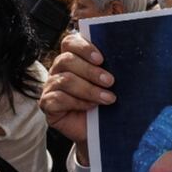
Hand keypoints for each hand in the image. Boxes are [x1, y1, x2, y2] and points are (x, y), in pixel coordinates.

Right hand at [39, 33, 115, 164]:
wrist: (100, 130)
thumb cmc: (105, 101)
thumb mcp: (110, 82)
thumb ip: (111, 66)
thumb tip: (124, 54)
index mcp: (73, 57)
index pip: (70, 42)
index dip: (84, 47)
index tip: (101, 59)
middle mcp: (59, 69)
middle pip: (67, 60)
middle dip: (91, 71)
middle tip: (110, 81)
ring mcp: (51, 86)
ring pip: (65, 80)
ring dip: (89, 89)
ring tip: (108, 98)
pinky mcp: (47, 104)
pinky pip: (58, 98)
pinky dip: (77, 102)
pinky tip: (91, 107)